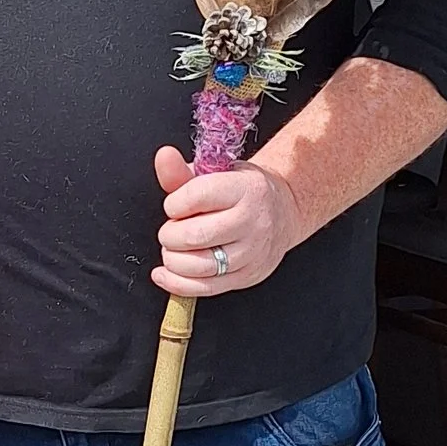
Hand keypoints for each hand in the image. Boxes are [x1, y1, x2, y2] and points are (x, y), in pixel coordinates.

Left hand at [152, 144, 305, 298]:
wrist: (283, 212)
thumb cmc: (241, 191)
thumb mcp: (216, 173)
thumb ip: (183, 171)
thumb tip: (163, 157)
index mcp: (245, 189)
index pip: (197, 197)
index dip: (174, 203)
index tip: (174, 205)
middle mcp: (252, 221)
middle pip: (195, 236)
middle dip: (170, 235)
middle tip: (171, 230)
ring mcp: (252, 252)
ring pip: (199, 266)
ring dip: (173, 259)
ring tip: (173, 249)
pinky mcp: (247, 276)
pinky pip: (205, 288)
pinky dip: (177, 284)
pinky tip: (164, 273)